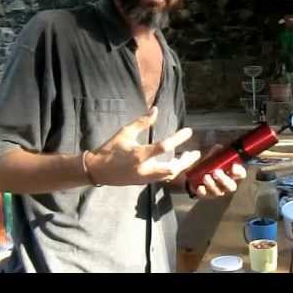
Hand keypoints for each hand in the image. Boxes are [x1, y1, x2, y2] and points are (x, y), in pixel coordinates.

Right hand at [85, 107, 200, 185]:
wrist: (97, 171)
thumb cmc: (110, 149)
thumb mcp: (125, 132)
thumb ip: (142, 122)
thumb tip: (155, 110)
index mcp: (139, 155)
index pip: (164, 147)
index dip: (178, 139)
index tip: (189, 131)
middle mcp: (144, 169)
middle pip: (172, 169)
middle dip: (186, 161)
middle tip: (196, 152)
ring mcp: (145, 178)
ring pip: (169, 175)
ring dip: (181, 166)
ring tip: (189, 157)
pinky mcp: (144, 182)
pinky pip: (163, 178)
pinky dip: (172, 170)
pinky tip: (177, 162)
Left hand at [189, 144, 246, 199]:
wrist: (193, 172)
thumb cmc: (207, 164)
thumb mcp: (212, 156)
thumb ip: (216, 152)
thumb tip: (219, 148)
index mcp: (231, 173)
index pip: (240, 174)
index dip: (238, 171)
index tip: (233, 166)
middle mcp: (226, 184)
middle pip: (231, 186)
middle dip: (224, 180)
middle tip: (216, 172)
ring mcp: (216, 190)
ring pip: (218, 191)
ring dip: (212, 184)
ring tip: (205, 176)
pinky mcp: (206, 194)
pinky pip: (205, 195)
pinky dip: (203, 191)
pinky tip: (200, 186)